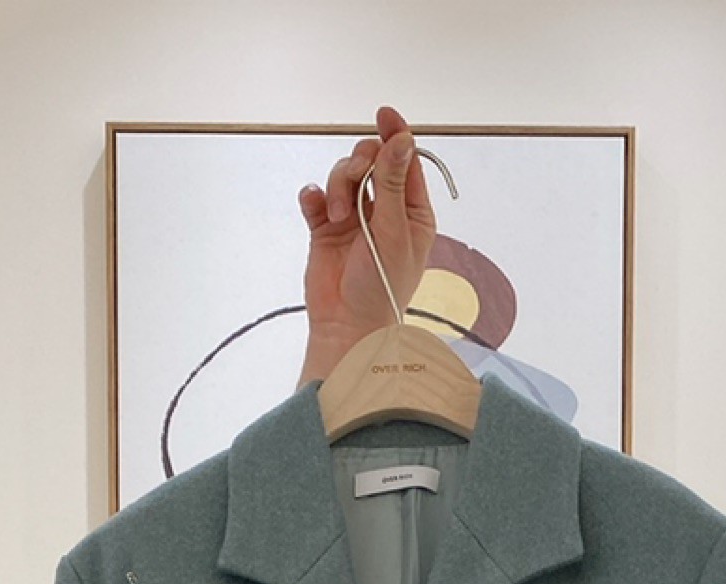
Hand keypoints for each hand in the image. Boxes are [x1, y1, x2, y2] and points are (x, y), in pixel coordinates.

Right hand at [295, 107, 436, 386]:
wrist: (347, 327)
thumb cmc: (381, 288)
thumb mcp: (393, 231)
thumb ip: (395, 183)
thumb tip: (402, 139)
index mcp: (412, 212)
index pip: (406, 161)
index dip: (396, 135)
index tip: (385, 114)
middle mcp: (384, 210)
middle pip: (371, 161)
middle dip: (361, 164)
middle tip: (357, 179)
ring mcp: (353, 219)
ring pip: (343, 175)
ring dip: (338, 186)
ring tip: (338, 215)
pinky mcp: (325, 229)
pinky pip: (316, 197)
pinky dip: (313, 196)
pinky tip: (314, 205)